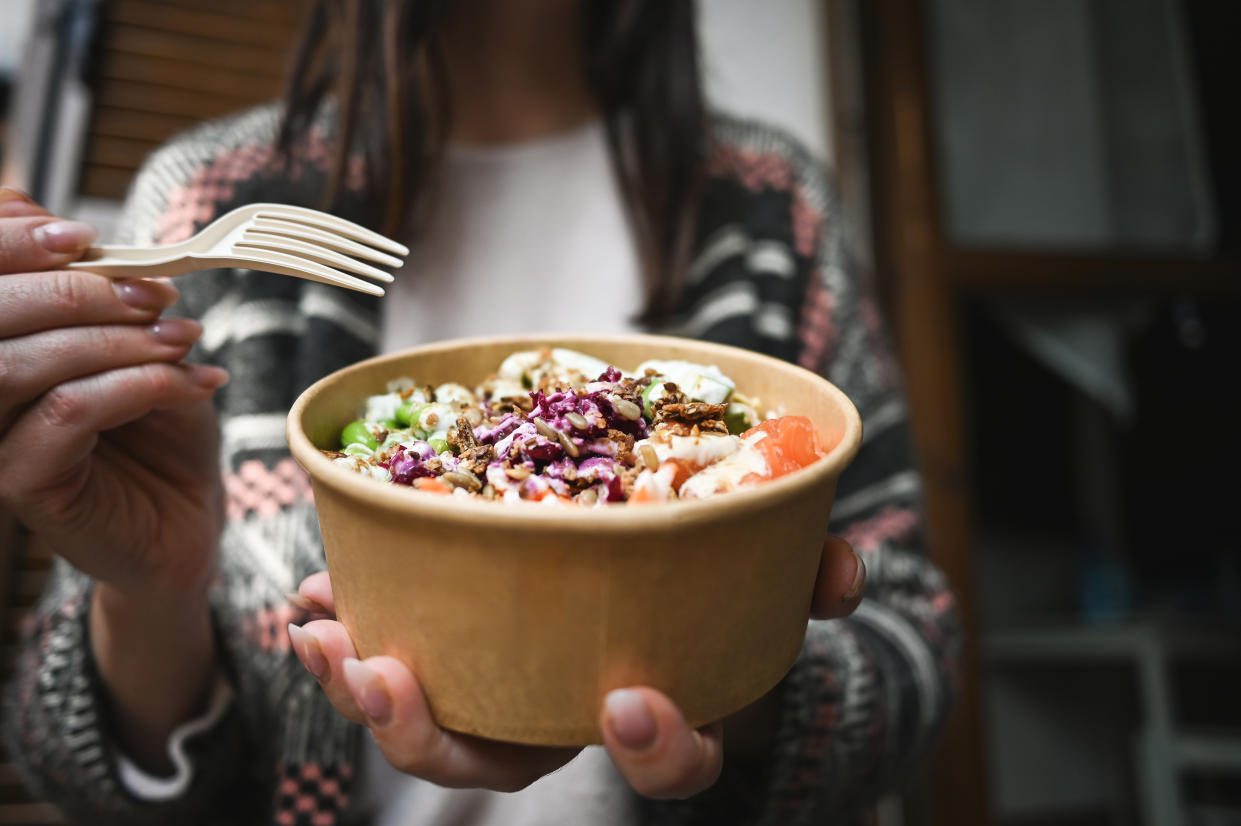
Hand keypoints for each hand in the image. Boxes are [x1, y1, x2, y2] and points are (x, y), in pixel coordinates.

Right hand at [0, 188, 228, 598]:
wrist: (187, 519)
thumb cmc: (162, 429)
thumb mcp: (144, 347)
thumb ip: (110, 297)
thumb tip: (88, 242)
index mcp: (3, 341)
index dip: (11, 241)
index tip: (87, 238)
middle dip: (77, 290)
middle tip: (156, 294)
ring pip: (22, 366)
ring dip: (114, 339)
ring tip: (183, 337)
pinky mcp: (22, 483)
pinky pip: (67, 414)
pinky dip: (137, 385)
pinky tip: (192, 383)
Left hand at [287, 536, 863, 797]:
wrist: (652, 556)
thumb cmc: (709, 579)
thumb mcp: (766, 572)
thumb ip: (807, 571)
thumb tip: (841, 574)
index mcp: (654, 704)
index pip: (667, 763)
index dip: (657, 752)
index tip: (632, 703)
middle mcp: (564, 712)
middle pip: (500, 763)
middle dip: (431, 738)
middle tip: (383, 680)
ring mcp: (505, 686)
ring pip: (427, 721)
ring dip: (361, 685)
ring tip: (315, 631)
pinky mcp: (459, 645)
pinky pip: (395, 658)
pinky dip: (347, 633)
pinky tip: (311, 597)